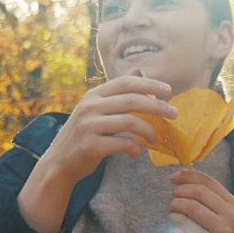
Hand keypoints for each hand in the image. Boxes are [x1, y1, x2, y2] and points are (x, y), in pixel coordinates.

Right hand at [43, 69, 177, 183]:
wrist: (59, 163)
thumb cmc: (84, 134)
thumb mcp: (97, 109)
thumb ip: (117, 92)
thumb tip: (139, 70)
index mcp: (94, 94)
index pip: (126, 82)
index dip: (149, 84)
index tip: (168, 90)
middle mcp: (90, 106)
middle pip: (132, 100)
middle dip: (158, 106)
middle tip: (175, 113)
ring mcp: (89, 125)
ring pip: (130, 122)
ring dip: (149, 131)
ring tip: (155, 139)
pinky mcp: (90, 145)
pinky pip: (123, 143)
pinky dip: (135, 148)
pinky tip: (137, 153)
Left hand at [169, 169, 233, 232]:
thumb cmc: (218, 232)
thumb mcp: (219, 214)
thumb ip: (207, 198)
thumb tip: (184, 176)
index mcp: (232, 203)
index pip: (209, 181)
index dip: (189, 176)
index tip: (173, 177)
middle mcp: (232, 213)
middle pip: (200, 192)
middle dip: (181, 191)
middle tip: (173, 197)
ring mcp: (225, 227)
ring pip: (193, 206)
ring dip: (177, 204)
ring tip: (172, 208)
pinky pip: (189, 224)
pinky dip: (178, 218)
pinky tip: (174, 218)